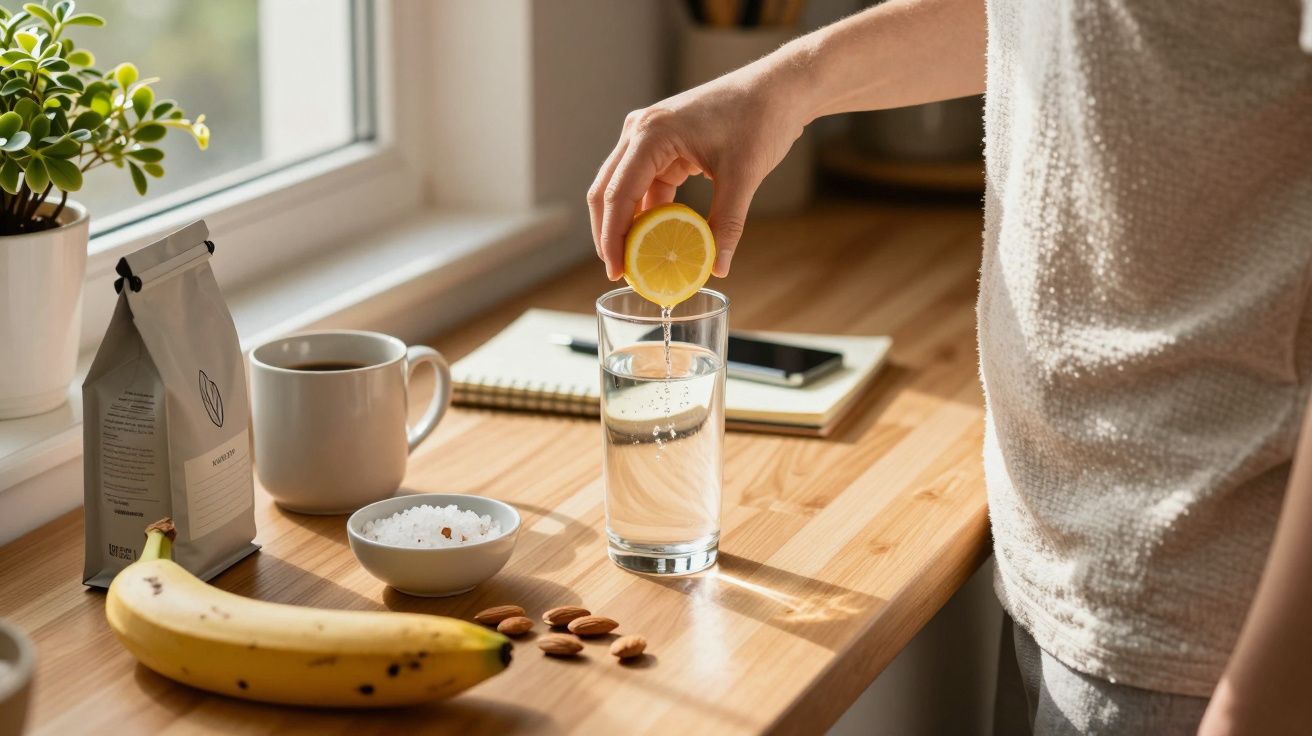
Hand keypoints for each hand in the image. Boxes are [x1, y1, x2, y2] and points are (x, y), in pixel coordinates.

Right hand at [587, 62, 807, 279]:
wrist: (778, 89)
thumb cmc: (760, 118)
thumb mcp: (743, 175)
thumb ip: (727, 224)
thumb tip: (718, 267)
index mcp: (651, 133)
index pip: (617, 193)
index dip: (613, 237)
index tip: (616, 271)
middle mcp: (640, 131)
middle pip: (607, 191)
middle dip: (610, 234)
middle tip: (619, 273)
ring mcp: (648, 137)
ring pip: (622, 189)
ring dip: (627, 225)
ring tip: (635, 262)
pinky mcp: (663, 146)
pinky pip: (645, 184)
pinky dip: (648, 212)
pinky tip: (656, 239)